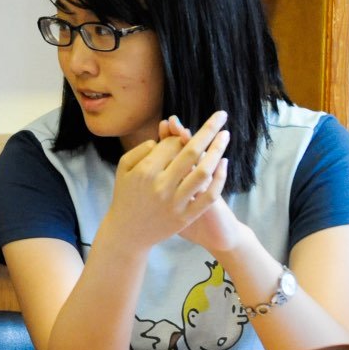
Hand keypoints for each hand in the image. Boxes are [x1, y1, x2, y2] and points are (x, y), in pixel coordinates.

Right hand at [102, 111, 229, 249]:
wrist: (127, 233)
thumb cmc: (125, 196)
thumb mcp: (123, 169)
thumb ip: (140, 151)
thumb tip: (163, 140)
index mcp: (145, 172)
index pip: (171, 145)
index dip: (177, 136)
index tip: (179, 135)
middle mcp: (162, 186)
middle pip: (191, 151)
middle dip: (209, 129)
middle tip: (221, 116)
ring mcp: (175, 202)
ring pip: (204, 171)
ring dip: (217, 150)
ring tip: (225, 135)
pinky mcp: (185, 217)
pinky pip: (209, 196)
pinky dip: (219, 178)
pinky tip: (224, 163)